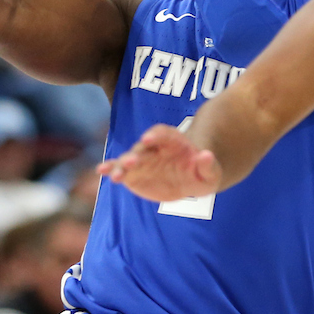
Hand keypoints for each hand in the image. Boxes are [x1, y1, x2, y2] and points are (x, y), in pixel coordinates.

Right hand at [97, 122, 221, 201]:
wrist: (192, 179)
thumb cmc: (203, 173)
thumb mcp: (211, 171)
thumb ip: (208, 164)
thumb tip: (206, 155)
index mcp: (174, 142)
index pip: (164, 133)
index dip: (156, 134)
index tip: (148, 138)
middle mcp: (155, 148)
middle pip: (143, 148)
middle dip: (136, 153)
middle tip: (131, 161)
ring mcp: (143, 160)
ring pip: (129, 160)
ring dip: (121, 165)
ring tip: (114, 174)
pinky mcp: (134, 174)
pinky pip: (121, 170)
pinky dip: (111, 169)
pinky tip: (101, 171)